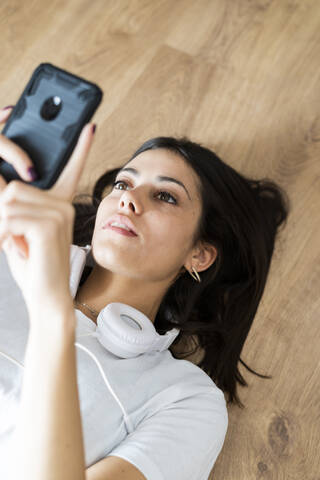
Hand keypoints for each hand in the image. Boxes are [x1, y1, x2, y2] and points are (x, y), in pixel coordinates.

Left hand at [0, 106, 95, 319]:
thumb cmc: (33, 264)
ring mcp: (59, 214)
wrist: (46, 295)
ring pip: (8, 200)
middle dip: (3, 214)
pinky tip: (19, 248)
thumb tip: (1, 182)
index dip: (81, 147)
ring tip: (17, 244)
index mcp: (60, 204)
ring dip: (2, 226)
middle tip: (13, 237)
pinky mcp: (49, 225)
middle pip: (14, 187)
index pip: (72, 169)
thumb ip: (11, 204)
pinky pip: (10, 216)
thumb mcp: (18, 229)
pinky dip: (4, 234)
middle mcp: (63, 205)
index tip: (89, 125)